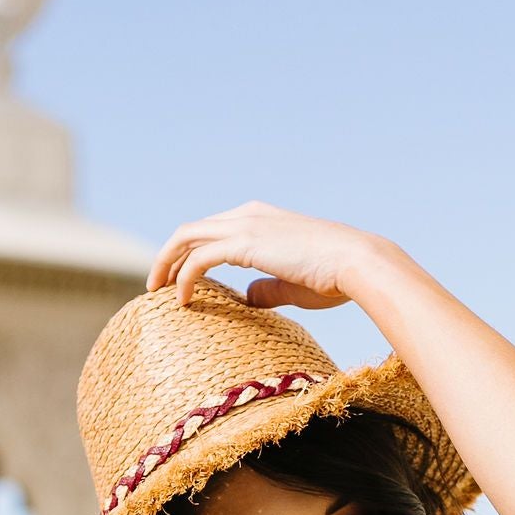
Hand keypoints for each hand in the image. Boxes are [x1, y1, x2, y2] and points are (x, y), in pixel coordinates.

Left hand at [149, 202, 382, 313]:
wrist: (357, 263)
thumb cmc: (335, 277)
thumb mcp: (293, 284)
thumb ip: (267, 288)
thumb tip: (248, 298)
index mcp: (260, 219)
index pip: (212, 230)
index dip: (190, 254)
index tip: (180, 280)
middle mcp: (248, 214)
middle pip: (192, 230)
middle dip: (169, 256)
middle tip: (156, 285)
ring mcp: (245, 225)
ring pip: (187, 237)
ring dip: (166, 263)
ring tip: (158, 291)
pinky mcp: (245, 242)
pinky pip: (199, 258)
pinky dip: (184, 277)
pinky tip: (182, 300)